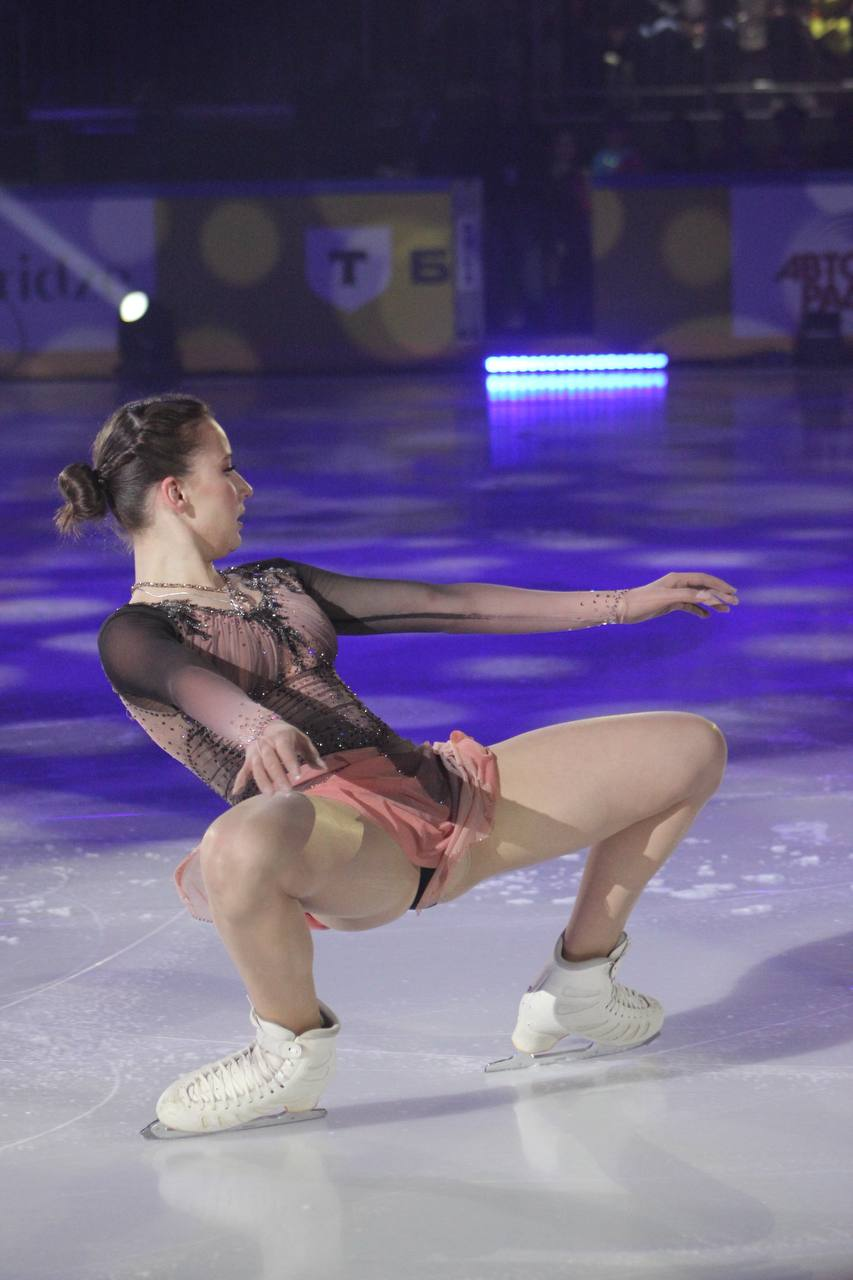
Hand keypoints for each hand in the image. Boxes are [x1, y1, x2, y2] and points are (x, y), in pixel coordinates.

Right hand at [232, 721, 326, 797]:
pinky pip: (243, 770)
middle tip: (287, 791)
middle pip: (270, 761)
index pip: (285, 750)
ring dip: (263, 781)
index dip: (291, 762)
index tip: (298, 776)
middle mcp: (266, 744)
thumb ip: (312, 754)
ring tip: (270, 794)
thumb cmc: (287, 736)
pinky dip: (240, 781)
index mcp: (281, 737)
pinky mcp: (248, 759)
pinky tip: (237, 792)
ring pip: (257, 767)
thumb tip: (323, 768)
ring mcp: (255, 752)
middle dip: (278, 776)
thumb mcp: (301, 739)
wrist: (263, 724)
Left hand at [623, 573, 739, 623]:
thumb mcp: (667, 598)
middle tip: (735, 602)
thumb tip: (709, 596)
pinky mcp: (670, 603)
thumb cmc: (643, 601)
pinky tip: (706, 617)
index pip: (704, 579)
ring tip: (726, 610)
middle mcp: (678, 584)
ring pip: (698, 597)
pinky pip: (689, 605)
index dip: (719, 585)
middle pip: (703, 587)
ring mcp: (674, 594)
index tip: (733, 593)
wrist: (624, 609)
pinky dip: (698, 610)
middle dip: (720, 594)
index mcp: (678, 579)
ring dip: (712, 603)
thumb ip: (688, 596)